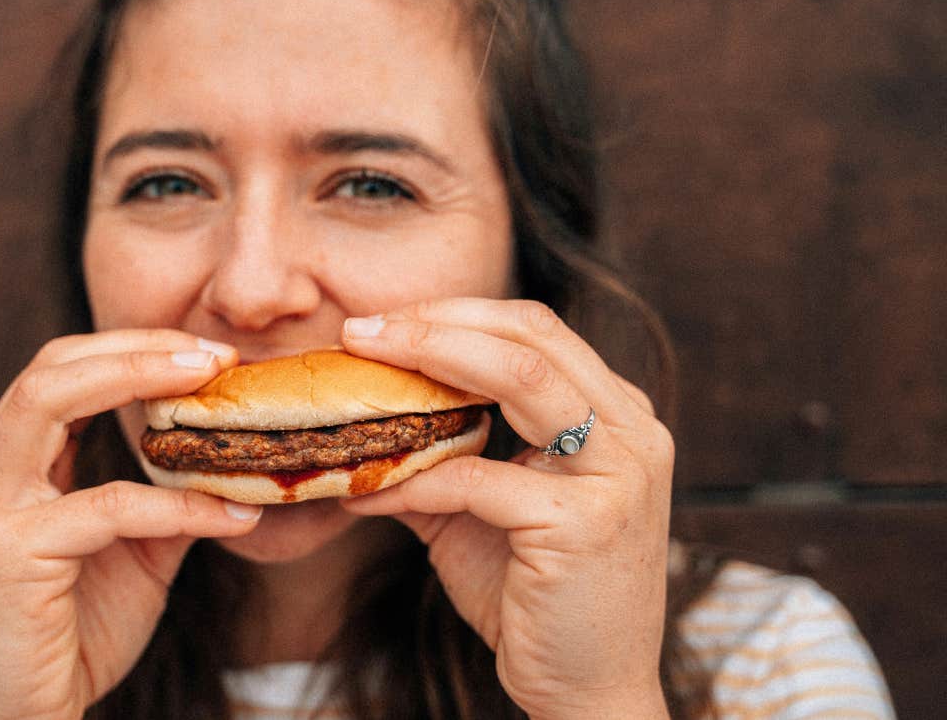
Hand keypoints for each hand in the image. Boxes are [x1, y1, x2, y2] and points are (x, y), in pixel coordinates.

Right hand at [0, 330, 262, 719]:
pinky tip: (229, 514)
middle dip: (137, 348)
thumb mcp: (134, 552)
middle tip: (213, 355)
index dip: (131, 350)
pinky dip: (175, 502)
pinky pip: (107, 504)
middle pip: (49, 366)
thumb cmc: (71, 637)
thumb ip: (166, 498)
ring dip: (138, 379)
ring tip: (211, 382)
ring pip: (52, 400)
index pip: (58, 371)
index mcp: (0, 462)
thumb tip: (229, 456)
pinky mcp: (7, 550)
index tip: (205, 355)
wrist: (20, 719)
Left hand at [340, 299, 672, 719]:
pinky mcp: (585, 523)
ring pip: (520, 379)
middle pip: (530, 336)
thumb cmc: (536, 596)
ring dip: (428, 361)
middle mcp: (633, 431)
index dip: (455, 313)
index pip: (534, 330)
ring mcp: (619, 474)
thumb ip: (441, 458)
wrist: (587, 690)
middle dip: (435, 322)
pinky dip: (414, 479)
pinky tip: (364, 493)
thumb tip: (364, 419)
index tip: (383, 321)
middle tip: (361, 329)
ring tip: (362, 364)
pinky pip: (479, 480)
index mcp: (616, 415)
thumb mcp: (484, 511)